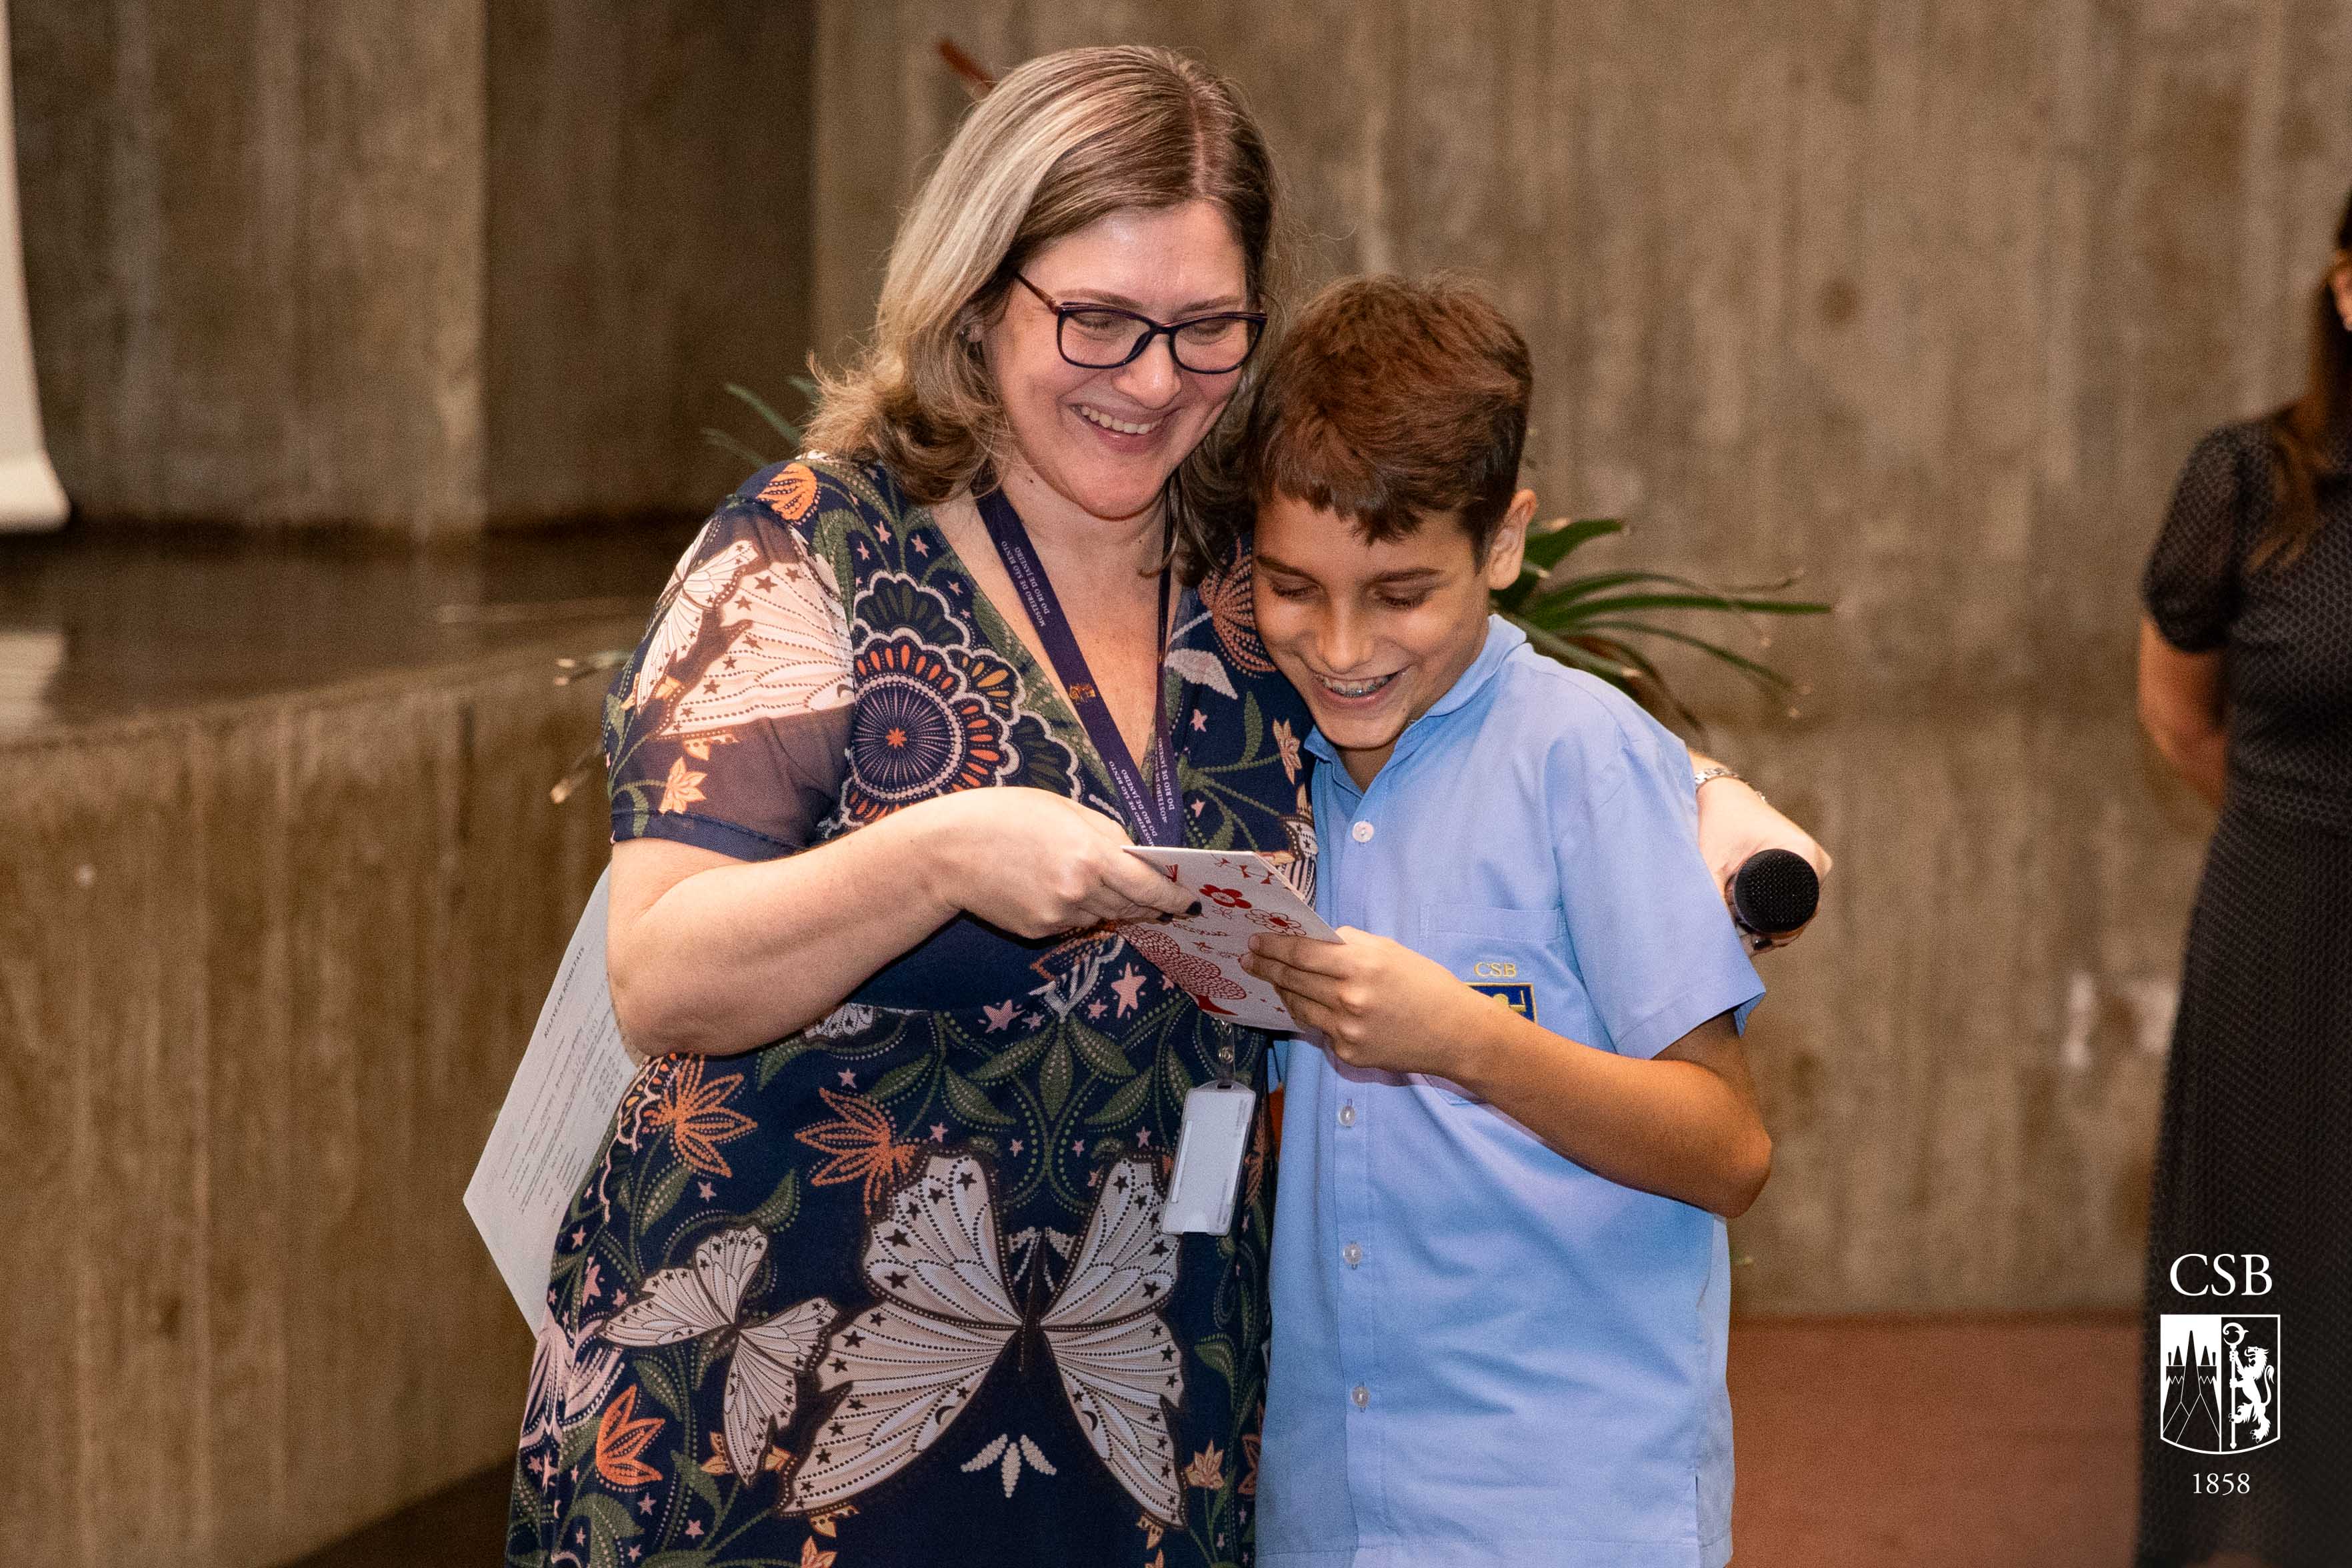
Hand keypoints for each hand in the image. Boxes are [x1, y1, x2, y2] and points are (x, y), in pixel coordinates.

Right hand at [923, 788, 1195, 937]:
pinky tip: (1054, 888)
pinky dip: (1076, 910)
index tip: (1190, 903)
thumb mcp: (1064, 809)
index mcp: (1090, 854)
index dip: (1173, 897)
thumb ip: (1106, 835)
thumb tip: (1135, 860)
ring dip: (1109, 905)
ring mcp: (1059, 916)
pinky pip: (1072, 923)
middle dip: (1147, 904)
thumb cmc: (1005, 816)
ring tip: (1091, 882)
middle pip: (1130, 907)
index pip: (1148, 886)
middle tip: (1160, 901)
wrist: (948, 852)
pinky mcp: (1039, 932)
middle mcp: (1079, 891)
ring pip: (1101, 916)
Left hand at [1242, 928, 1500, 1077]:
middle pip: (1293, 980)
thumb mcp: (1389, 950)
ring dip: (1283, 992)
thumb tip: (1312, 940)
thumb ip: (1349, 944)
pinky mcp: (1348, 1053)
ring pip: (1299, 1007)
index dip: (1274, 947)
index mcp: (1360, 965)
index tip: (1255, 942)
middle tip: (1250, 959)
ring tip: (1274, 980)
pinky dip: (1313, 1015)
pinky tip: (1309, 1004)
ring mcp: (1346, 1030)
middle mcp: (1349, 999)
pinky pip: (1320, 1029)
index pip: (1301, 953)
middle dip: (1267, 967)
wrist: (1455, 1033)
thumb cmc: (1425, 984)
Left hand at [1694, 773, 1830, 948]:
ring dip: (1774, 925)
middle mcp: (1816, 859)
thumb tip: (1714, 935)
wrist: (1721, 795)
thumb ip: (1710, 896)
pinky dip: (1777, 912)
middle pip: (1802, 915)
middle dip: (1774, 933)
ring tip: (1742, 930)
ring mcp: (1814, 862)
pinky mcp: (1804, 864)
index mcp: (1802, 853)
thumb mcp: (1711, 861)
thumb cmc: (1718, 822)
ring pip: (1800, 909)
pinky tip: (1752, 922)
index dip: (1777, 935)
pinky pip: (1797, 898)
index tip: (1752, 943)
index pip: (1801, 913)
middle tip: (1742, 940)